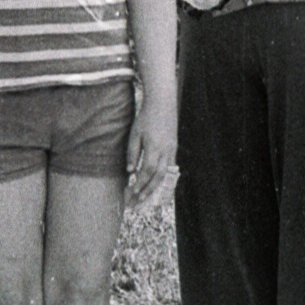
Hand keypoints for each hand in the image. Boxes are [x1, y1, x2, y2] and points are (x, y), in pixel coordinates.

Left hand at [125, 96, 177, 210]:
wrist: (162, 104)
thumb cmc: (146, 118)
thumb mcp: (135, 134)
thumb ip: (132, 153)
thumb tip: (130, 171)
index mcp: (154, 147)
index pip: (147, 171)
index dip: (140, 183)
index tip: (133, 192)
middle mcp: (166, 151)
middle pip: (158, 176)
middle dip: (149, 190)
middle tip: (140, 200)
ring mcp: (172, 150)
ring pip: (166, 174)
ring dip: (157, 187)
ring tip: (150, 196)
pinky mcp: (174, 148)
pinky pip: (170, 168)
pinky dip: (165, 178)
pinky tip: (159, 184)